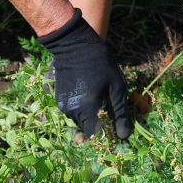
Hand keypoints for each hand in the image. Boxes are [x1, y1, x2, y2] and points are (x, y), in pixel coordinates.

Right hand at [37, 9, 131, 139]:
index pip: (96, 137)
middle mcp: (72, 112)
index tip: (115, 129)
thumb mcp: (116, 87)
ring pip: (80, 121)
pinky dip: (83, 109)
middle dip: (100, 125)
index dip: (107, 136)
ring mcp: (63, 106)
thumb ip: (119, 113)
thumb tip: (123, 136)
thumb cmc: (101, 64)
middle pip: (88, 130)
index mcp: (87, 110)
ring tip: (100, 98)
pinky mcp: (59, 99)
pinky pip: (73, 112)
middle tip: (110, 111)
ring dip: (91, 116)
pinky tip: (90, 94)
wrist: (75, 45)